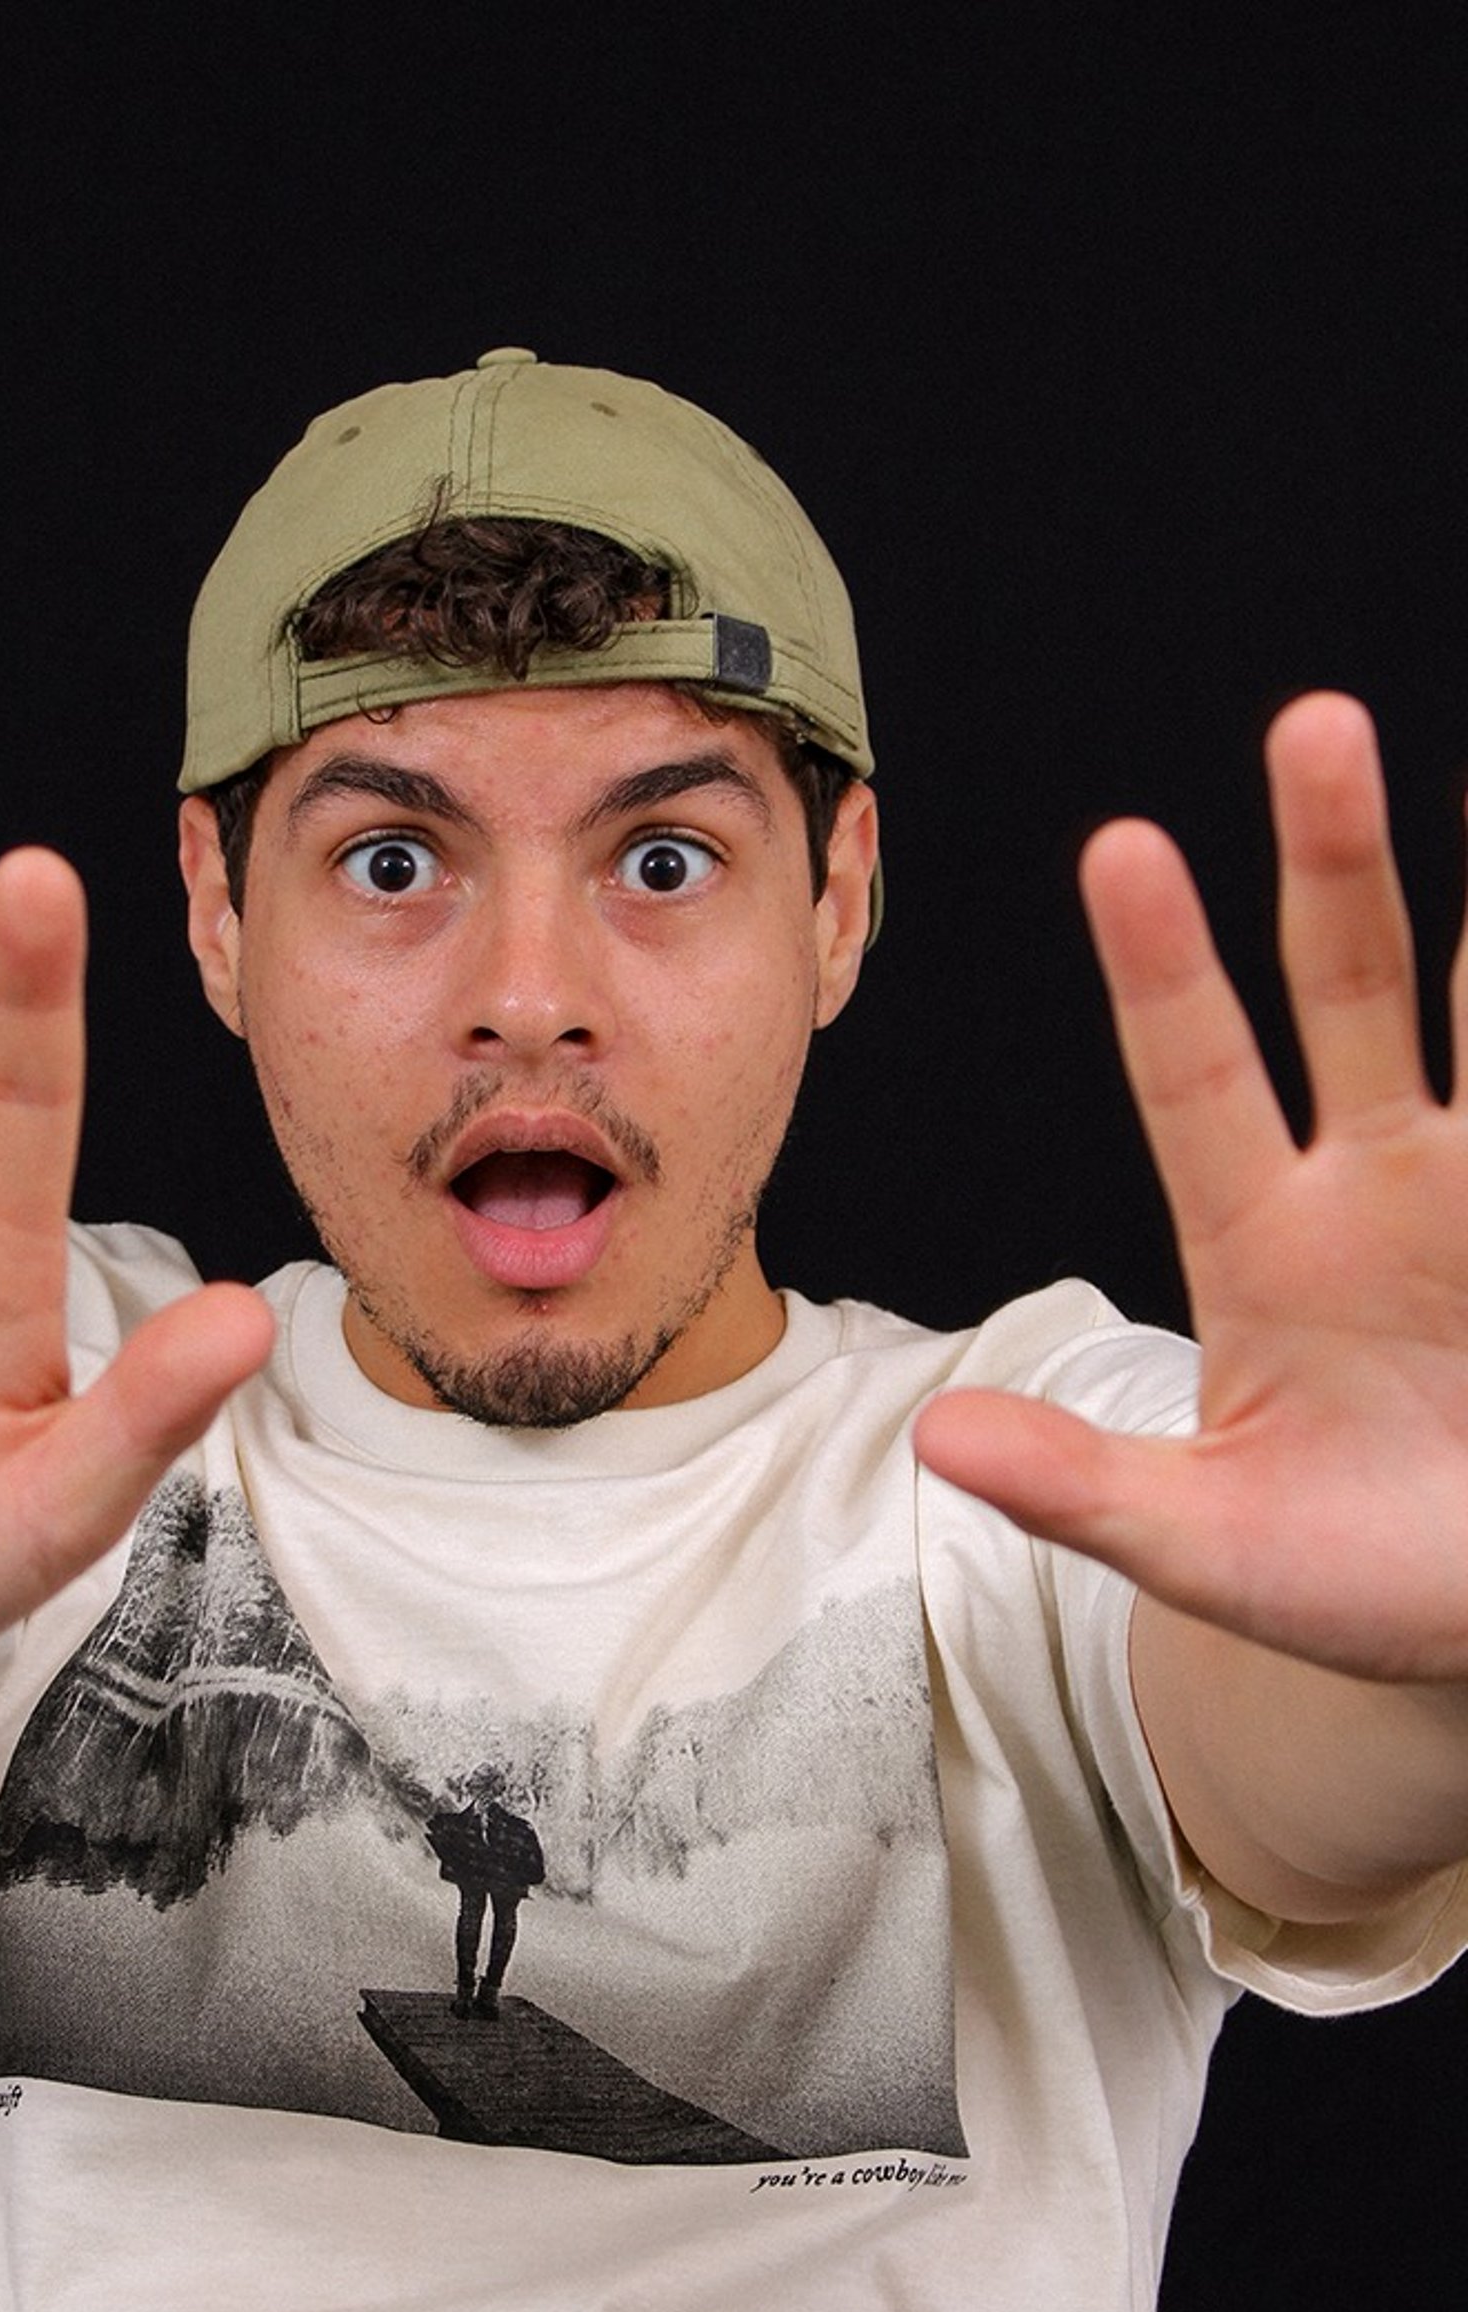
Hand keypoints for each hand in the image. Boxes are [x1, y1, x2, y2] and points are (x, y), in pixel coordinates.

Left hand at [915, 692, 1467, 1682]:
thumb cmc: (1343, 1585)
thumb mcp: (1208, 1549)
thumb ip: (1082, 1493)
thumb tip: (935, 1441)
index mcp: (1261, 1248)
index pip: (1194, 1079)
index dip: (1162, 971)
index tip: (1123, 848)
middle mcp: (1379, 1190)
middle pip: (1351, 994)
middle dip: (1335, 866)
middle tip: (1311, 723)